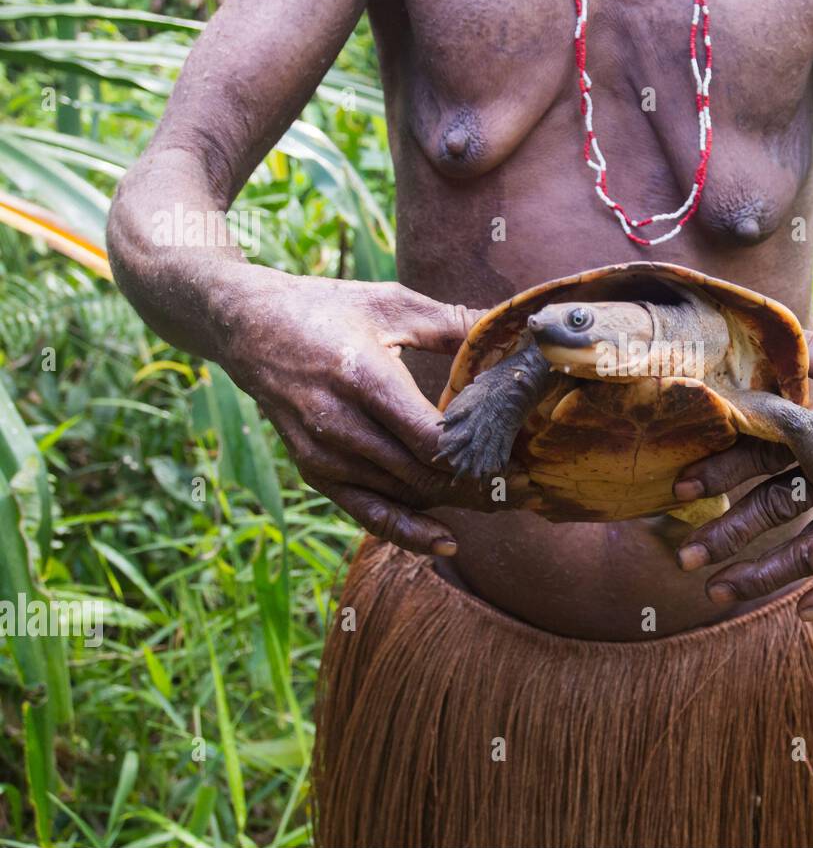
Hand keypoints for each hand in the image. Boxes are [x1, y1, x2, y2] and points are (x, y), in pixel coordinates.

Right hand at [216, 268, 500, 553]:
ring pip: (405, 495)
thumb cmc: (328, 309)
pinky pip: (368, 513)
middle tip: (528, 487)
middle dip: (481, 486)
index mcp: (364, 379)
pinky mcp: (315, 472)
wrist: (249, 328)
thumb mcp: (392, 304)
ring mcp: (324, 455)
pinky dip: (409, 531)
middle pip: (425, 474)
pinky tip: (446, 542)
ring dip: (456, 504)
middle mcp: (340, 425)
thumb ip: (455, 322)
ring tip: (505, 501)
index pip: (432, 439)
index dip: (480, 454)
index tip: (520, 454)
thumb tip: (517, 329)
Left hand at [672, 328, 812, 619]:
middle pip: (786, 504)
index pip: (774, 446)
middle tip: (684, 556)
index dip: (726, 469)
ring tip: (718, 591)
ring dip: (767, 575)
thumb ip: (794, 353)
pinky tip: (802, 612)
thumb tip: (733, 351)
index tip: (683, 489)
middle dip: (731, 534)